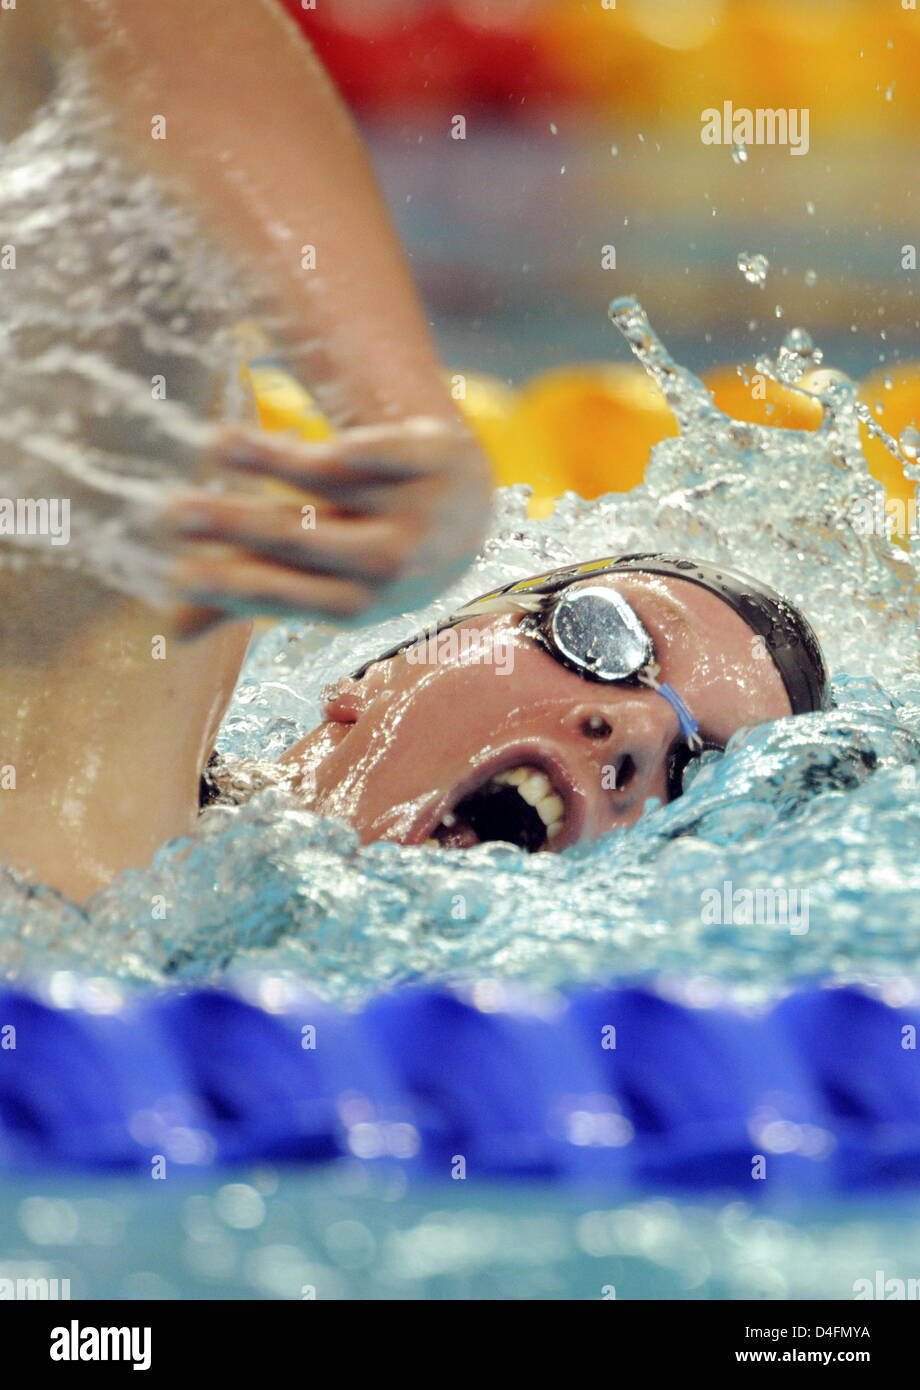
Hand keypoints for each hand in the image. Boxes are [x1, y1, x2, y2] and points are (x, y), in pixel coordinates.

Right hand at [162, 416, 492, 636]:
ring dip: (272, 465)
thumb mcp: (320, 578)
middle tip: (170, 509)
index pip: (282, 594)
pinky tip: (297, 435)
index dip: (230, 585)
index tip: (175, 573)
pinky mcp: (436, 456)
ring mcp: (418, 509)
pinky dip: (353, 447)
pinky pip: (385, 451)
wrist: (467, 506)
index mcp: (354, 603)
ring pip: (334, 484)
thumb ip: (250, 595)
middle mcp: (390, 564)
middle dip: (234, 524)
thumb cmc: (372, 548)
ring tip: (215, 444)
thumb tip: (175, 632)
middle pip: (302, 539)